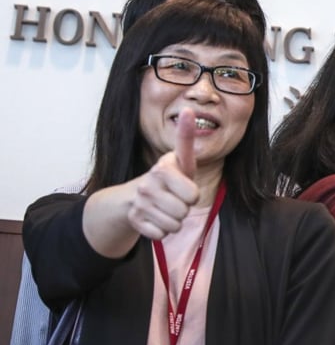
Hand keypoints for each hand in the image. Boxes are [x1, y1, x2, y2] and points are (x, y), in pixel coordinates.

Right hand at [126, 107, 199, 239]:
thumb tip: (189, 110)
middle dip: (185, 208)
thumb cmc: (170, 179)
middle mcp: (149, 183)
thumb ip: (186, 139)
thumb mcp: (181, 162)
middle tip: (175, 198)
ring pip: (175, 225)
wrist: (136, 197)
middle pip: (186, 210)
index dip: (190, 183)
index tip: (183, 141)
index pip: (190, 189)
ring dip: (175, 221)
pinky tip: (155, 218)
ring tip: (166, 208)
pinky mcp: (134, 220)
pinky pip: (161, 234)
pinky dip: (162, 231)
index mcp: (164, 167)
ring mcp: (140, 202)